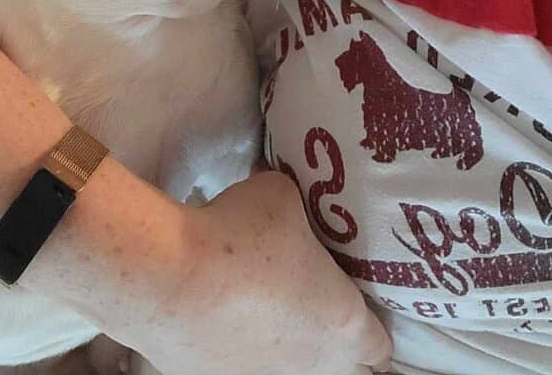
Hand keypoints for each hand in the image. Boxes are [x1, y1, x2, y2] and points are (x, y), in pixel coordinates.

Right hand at [129, 170, 390, 374]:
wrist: (170, 277)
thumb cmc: (241, 234)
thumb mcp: (282, 195)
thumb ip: (299, 207)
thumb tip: (286, 202)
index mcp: (344, 324)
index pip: (381, 347)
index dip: (373, 323)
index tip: (359, 298)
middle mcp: (313, 367)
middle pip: (342, 367)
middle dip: (335, 340)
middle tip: (316, 300)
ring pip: (291, 369)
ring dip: (286, 344)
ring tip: (264, 302)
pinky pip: (243, 365)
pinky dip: (238, 343)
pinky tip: (221, 309)